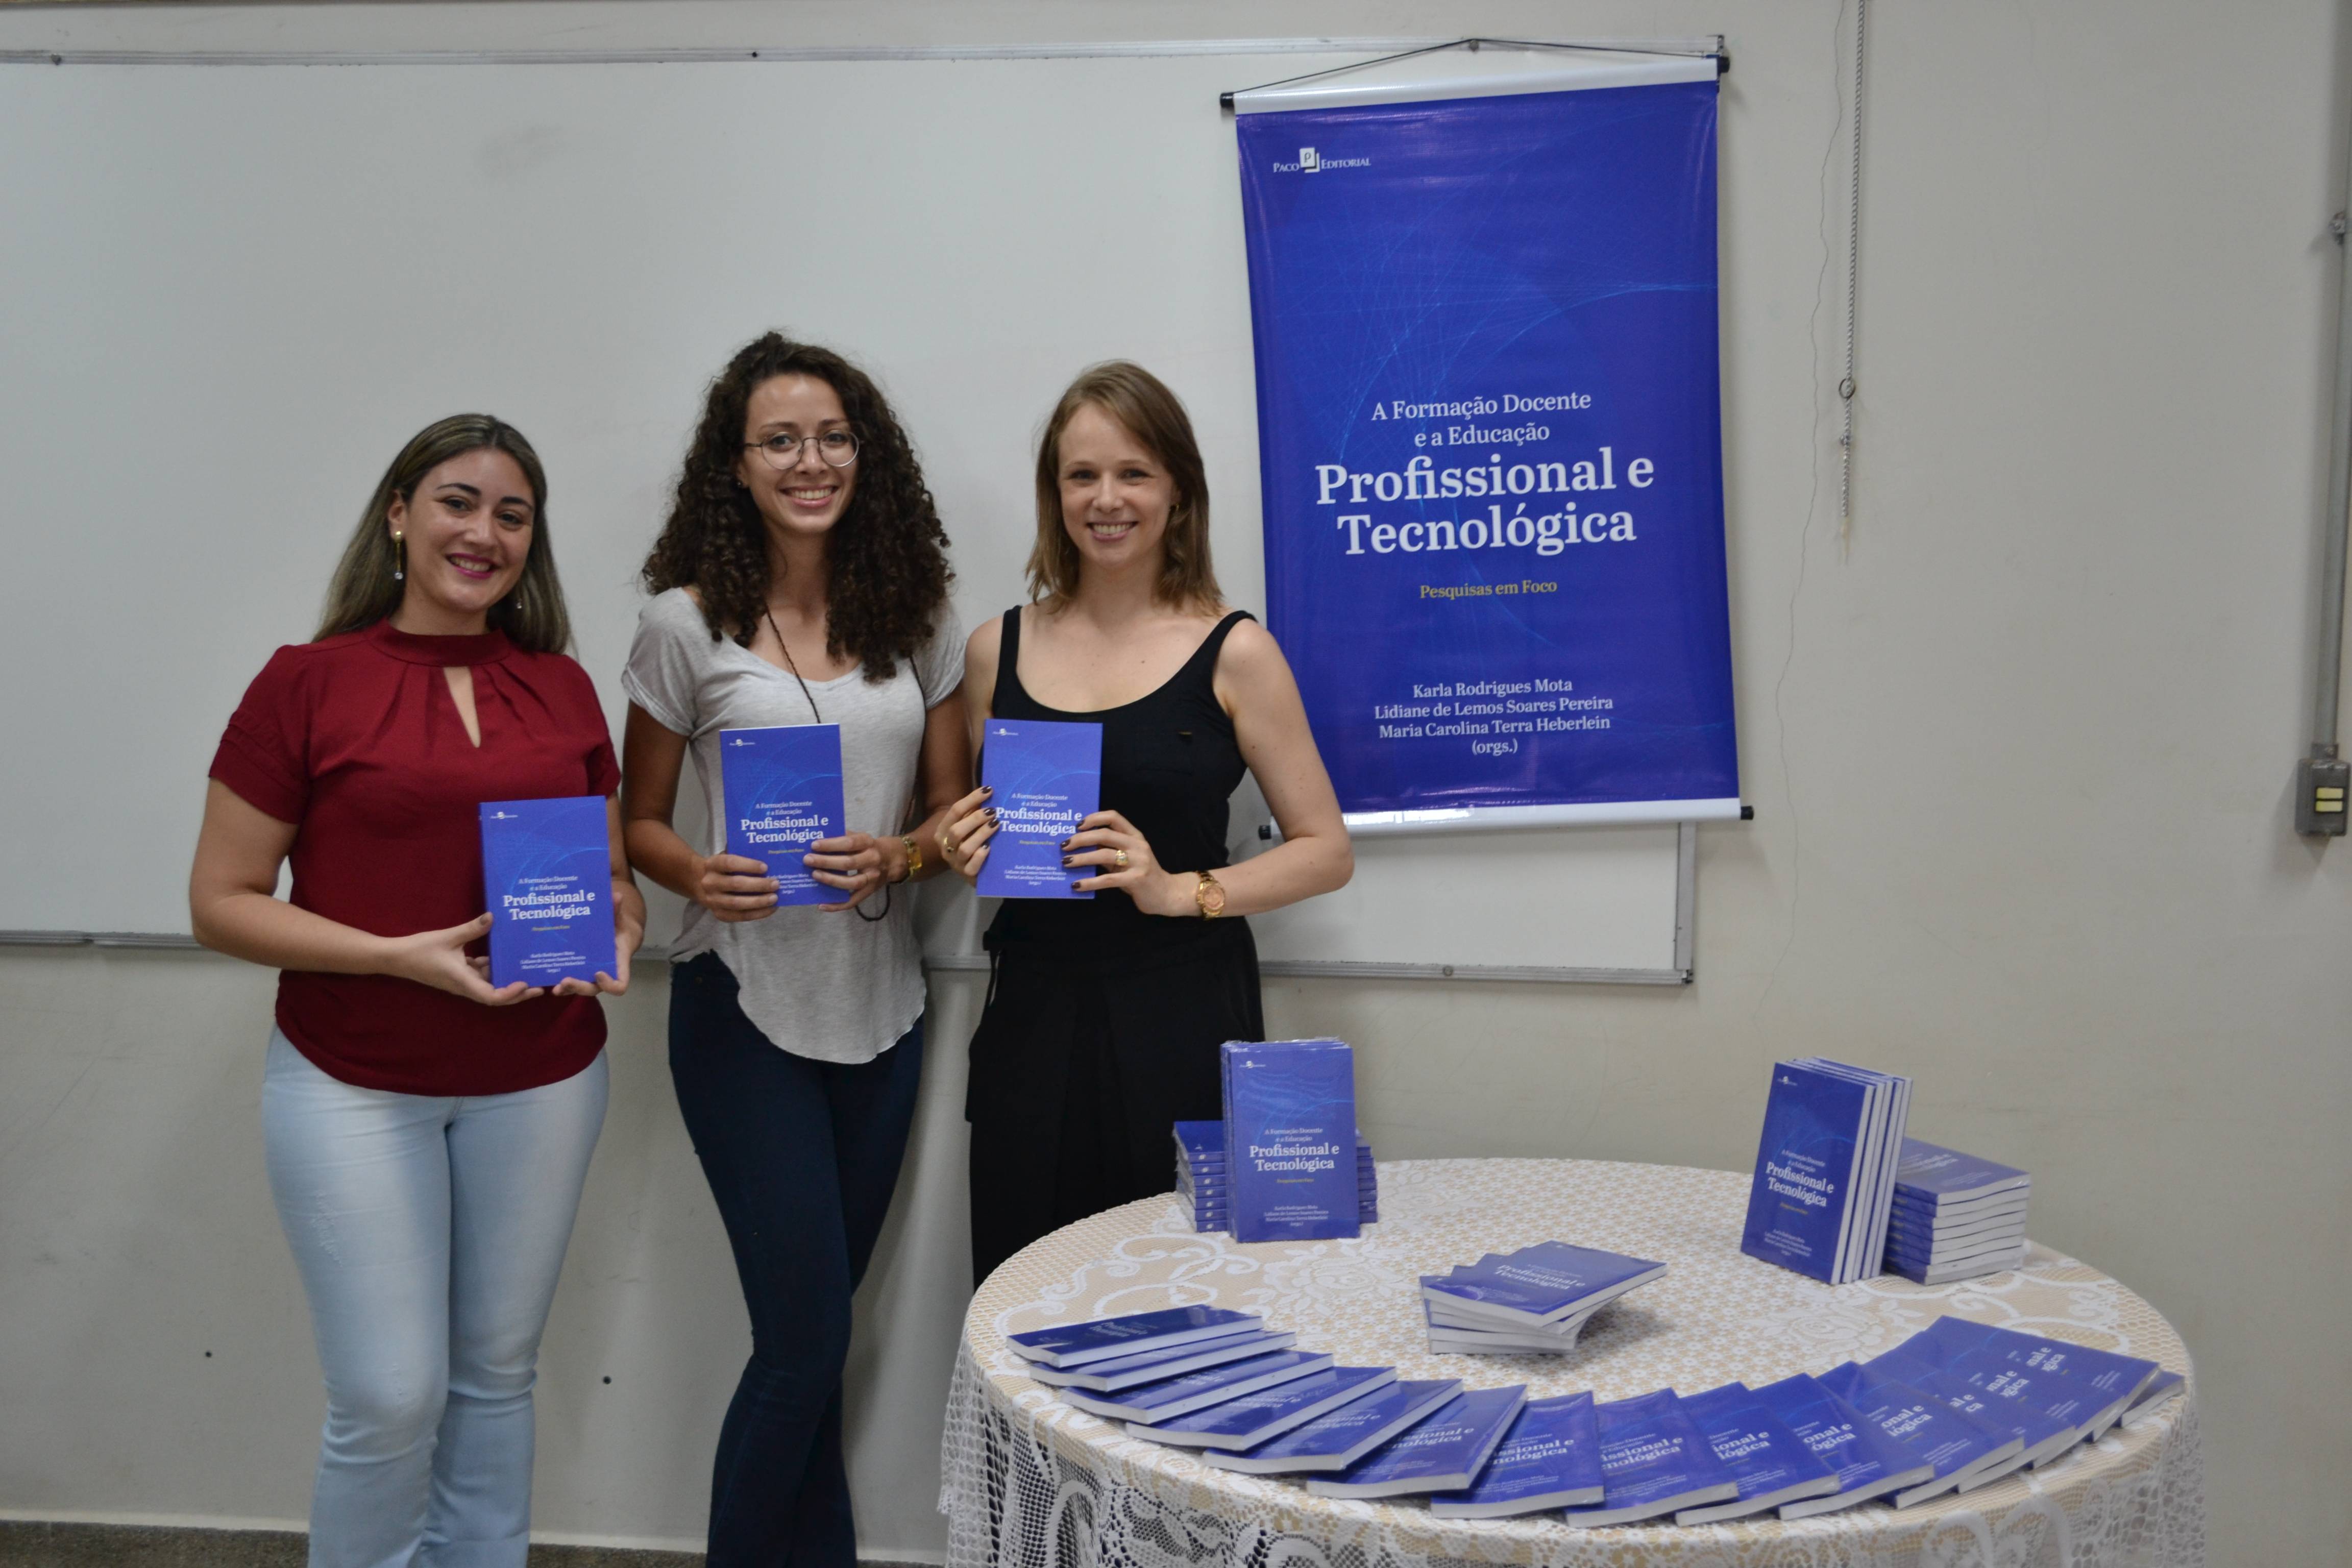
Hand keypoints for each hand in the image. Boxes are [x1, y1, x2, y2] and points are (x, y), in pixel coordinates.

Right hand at [383, 913, 545, 1005]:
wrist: (395, 958)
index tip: (525, 984)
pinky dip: (492, 968)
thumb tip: (493, 916)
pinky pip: (479, 974)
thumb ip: (472, 928)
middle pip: (495, 994)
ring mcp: (461, 980)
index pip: (491, 996)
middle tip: (539, 984)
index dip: (510, 994)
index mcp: (463, 981)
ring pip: (488, 983)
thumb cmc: (420, 950)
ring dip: (506, 978)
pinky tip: (504, 955)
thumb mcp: (448, 937)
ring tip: (528, 968)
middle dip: (517, 992)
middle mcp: (465, 985)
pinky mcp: (458, 974)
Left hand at [553, 908, 640, 996]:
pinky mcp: (579, 972)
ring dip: (566, 989)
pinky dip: (560, 983)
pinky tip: (547, 977)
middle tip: (565, 980)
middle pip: (593, 989)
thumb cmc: (618, 928)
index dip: (609, 984)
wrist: (615, 934)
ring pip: (579, 988)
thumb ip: (616, 910)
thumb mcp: (618, 919)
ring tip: (554, 987)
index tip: (598, 973)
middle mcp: (603, 975)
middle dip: (579, 986)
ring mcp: (589, 976)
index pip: (619, 985)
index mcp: (617, 965)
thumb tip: (616, 896)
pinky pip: (570, 982)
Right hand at [693, 852, 778, 922]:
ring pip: (737, 903)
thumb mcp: (726, 857)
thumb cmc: (722, 868)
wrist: (699, 883)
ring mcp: (713, 900)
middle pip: (736, 884)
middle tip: (775, 884)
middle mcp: (710, 883)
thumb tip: (766, 854)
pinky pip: (740, 916)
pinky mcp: (719, 914)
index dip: (748, 865)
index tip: (765, 867)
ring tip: (775, 898)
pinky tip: (770, 909)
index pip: (729, 863)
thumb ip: (741, 854)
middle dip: (758, 885)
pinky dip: (757, 914)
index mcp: (712, 864)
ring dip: (759, 901)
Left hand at [807, 832, 885, 912]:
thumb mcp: (860, 837)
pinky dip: (836, 905)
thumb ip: (842, 836)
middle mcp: (872, 860)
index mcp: (868, 843)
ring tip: (815, 875)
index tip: (814, 845)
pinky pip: (853, 901)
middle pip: (848, 863)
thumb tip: (817, 839)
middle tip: (808, 860)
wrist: (892, 860)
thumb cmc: (868, 847)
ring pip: (851, 883)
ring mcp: (872, 878)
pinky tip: (821, 905)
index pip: (849, 843)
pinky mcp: (869, 892)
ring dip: (831, 880)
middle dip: (826, 862)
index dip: (831, 844)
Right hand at [939, 785, 997, 882]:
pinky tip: (989, 847)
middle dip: (976, 819)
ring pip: (965, 848)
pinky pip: (972, 866)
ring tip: (996, 825)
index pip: (955, 811)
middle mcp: (945, 847)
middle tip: (993, 811)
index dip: (972, 799)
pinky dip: (980, 856)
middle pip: (956, 830)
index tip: (989, 790)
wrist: (973, 869)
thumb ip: (974, 811)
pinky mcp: (967, 874)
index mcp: (942, 831)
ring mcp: (955, 862)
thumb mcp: (969, 825)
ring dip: (981, 834)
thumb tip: (988, 790)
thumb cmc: (971, 841)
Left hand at [1063, 811, 1188, 914]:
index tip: (1077, 826)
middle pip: (1105, 834)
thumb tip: (1080, 847)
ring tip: (1066, 863)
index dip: (1094, 818)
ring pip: (1104, 855)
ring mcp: (1138, 862)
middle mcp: (1137, 845)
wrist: (1167, 894)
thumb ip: (1109, 851)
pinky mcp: (1136, 879)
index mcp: (1135, 836)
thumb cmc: (1141, 875)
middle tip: (1064, 846)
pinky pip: (1107, 879)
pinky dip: (1089, 882)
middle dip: (1081, 839)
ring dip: (1082, 859)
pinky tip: (1076, 885)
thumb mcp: (1127, 859)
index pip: (1114, 817)